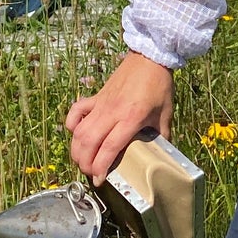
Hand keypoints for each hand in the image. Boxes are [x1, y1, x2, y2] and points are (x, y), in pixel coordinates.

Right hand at [65, 51, 174, 185]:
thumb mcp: (165, 114)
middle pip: (89, 142)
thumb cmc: (159, 86)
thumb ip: (162, 136)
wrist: (150, 57)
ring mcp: (101, 103)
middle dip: (85, 163)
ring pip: (79, 130)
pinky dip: (72, 124)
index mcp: (131, 118)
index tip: (99, 180)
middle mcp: (112, 112)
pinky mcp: (96, 96)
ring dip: (76, 149)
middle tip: (90, 173)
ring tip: (81, 161)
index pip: (110, 147)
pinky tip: (76, 133)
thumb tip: (162, 156)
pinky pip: (77, 111)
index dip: (101, 166)